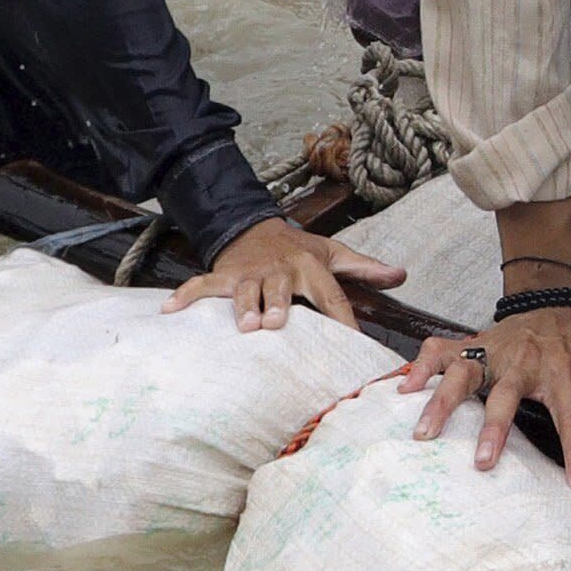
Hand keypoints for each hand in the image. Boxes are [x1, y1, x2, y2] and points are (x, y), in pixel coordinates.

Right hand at [171, 214, 395, 334]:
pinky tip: (169, 311)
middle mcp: (279, 269)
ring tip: (245, 326)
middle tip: (276, 324)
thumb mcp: (333, 254)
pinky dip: (185, 295)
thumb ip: (365, 268)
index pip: (331, 295)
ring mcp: (248, 272)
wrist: (255, 227)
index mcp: (309, 266)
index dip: (342, 318)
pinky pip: (201, 285)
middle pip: (280, 288)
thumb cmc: (299, 249)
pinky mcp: (223, 275)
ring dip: (242, 306)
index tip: (352, 343)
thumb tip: (401, 275)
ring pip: (244, 289)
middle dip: (278, 304)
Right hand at [409, 304, 570, 486]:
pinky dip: (419, 368)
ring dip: (442, 403)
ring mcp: (493, 351)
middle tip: (482, 462)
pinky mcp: (472, 344)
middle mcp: (523, 362)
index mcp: (563, 370)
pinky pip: (439, 351)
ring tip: (424, 434)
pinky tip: (404, 391)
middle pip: (506, 396)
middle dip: (494, 429)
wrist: (558, 298)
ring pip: (463, 374)